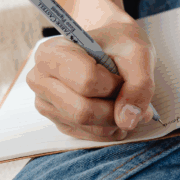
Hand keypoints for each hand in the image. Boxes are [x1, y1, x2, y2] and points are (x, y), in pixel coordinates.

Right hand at [26, 15, 156, 141]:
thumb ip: (139, 84)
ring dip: (115, 120)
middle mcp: (40, 79)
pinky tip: (117, 112)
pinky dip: (109, 128)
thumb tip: (127, 121)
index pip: (86, 81)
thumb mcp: (137, 52)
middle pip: (82, 110)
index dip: (114, 85)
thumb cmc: (119, 44)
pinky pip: (87, 135)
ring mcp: (46, 103)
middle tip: (132, 97)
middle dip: (115, 109)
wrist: (110, 46)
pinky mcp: (58, 121)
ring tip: (126, 103)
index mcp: (51, 53)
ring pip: (85, 126)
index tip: (124, 76)